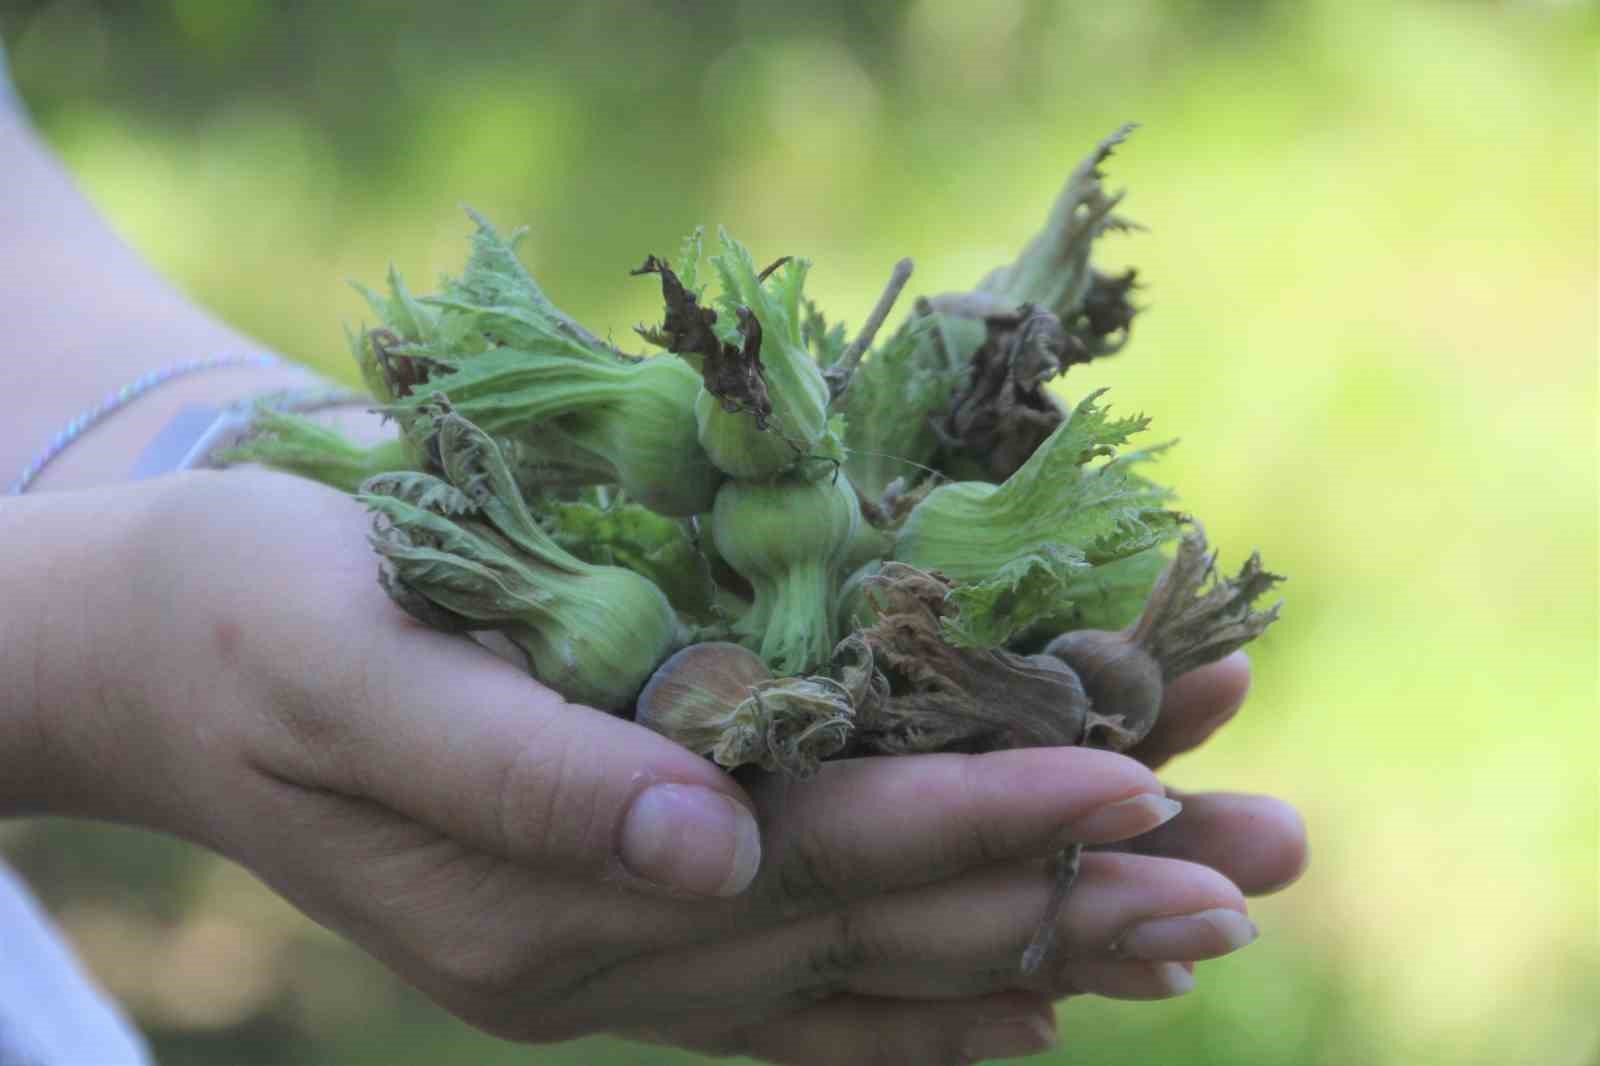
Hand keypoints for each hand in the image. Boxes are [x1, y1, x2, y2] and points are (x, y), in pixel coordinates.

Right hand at [34, 470, 1303, 1063]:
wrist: (166, 657)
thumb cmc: (253, 617)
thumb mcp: (353, 671)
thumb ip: (525, 774)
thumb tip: (709, 837)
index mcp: (553, 897)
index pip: (825, 863)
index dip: (986, 816)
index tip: (1146, 778)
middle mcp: (617, 946)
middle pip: (891, 928)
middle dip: (1080, 885)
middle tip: (1266, 856)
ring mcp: (631, 946)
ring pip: (881, 958)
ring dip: (1053, 928)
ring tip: (1218, 904)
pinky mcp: (633, 911)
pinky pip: (814, 981)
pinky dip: (938, 986)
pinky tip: (1047, 993)